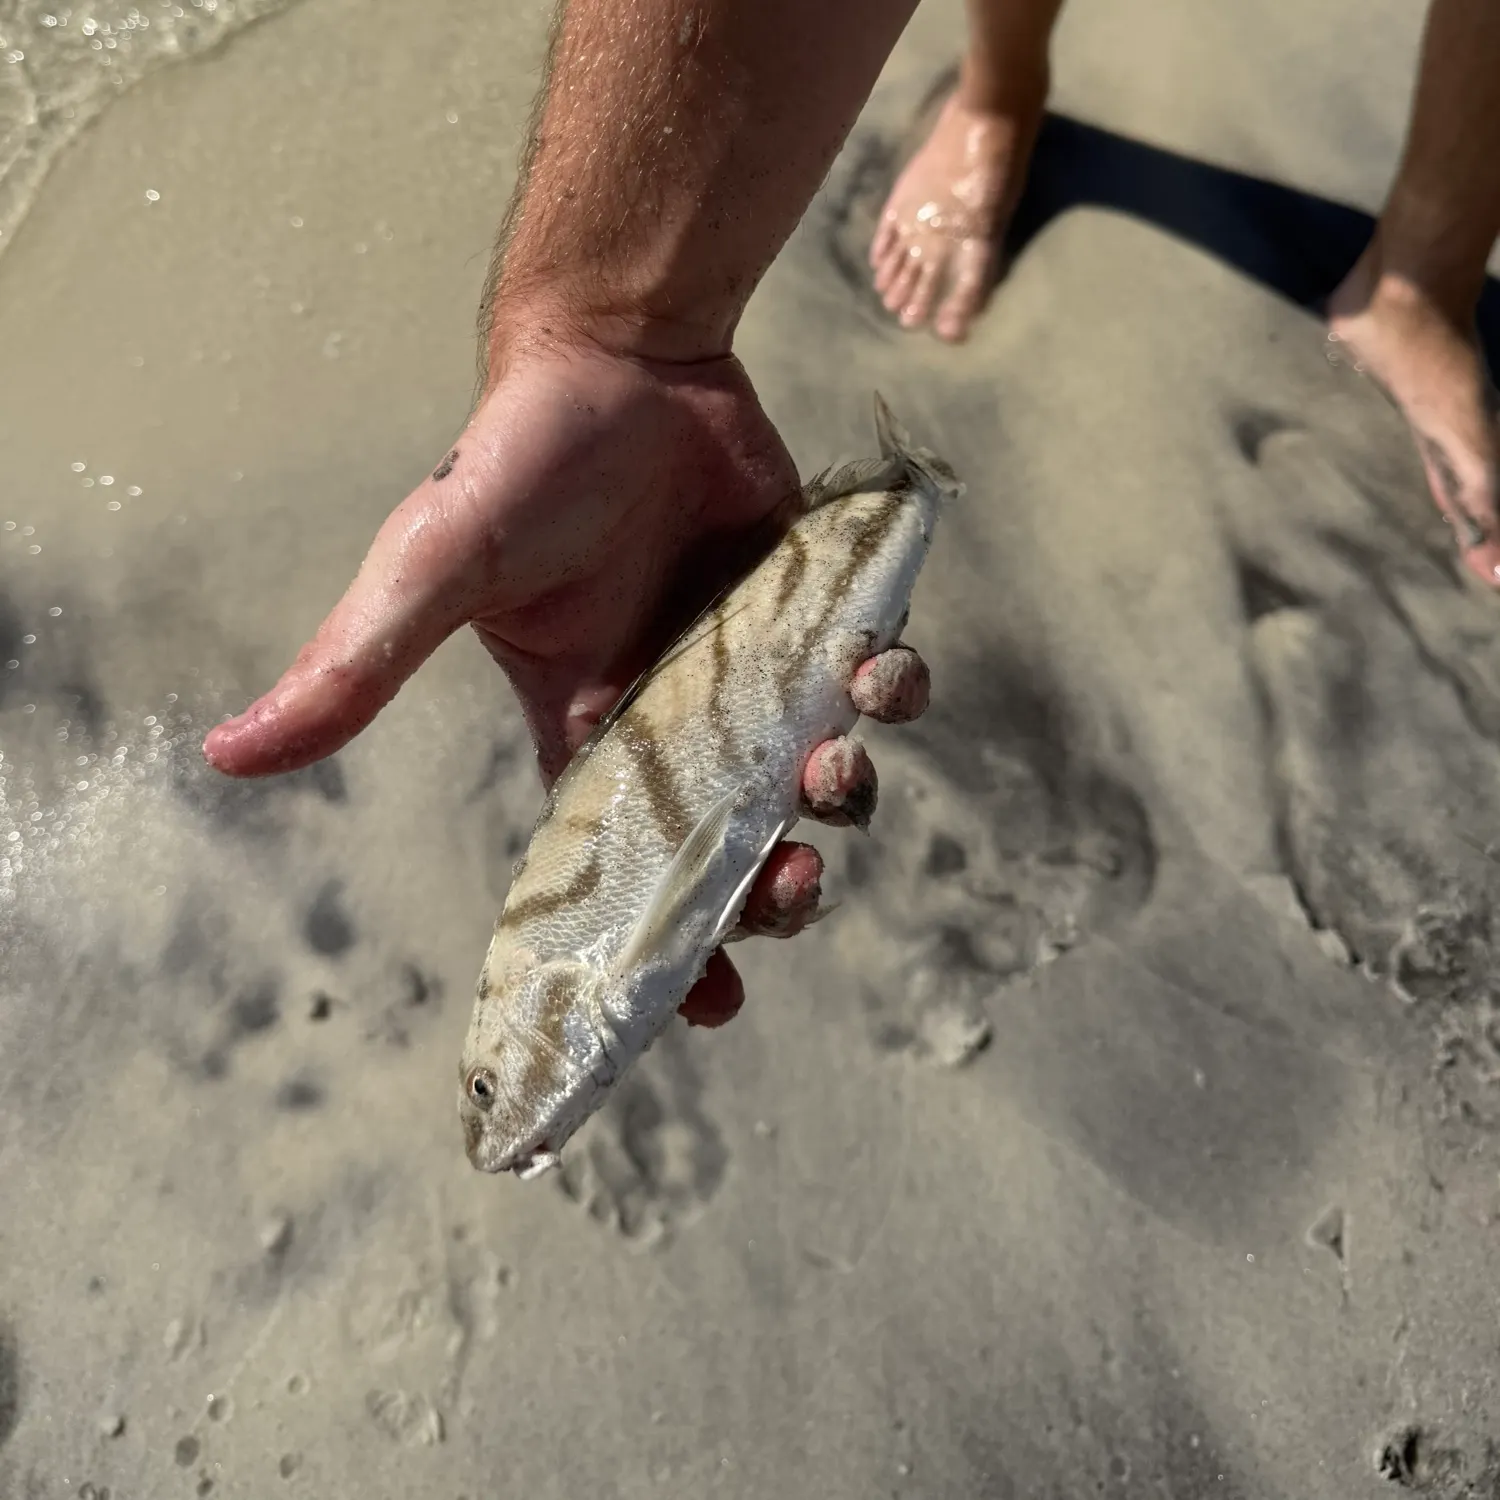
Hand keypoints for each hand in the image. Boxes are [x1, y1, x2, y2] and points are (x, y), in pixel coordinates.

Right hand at [202, 334, 926, 1023]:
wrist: (621, 357)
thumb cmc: (518, 464)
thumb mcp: (432, 573)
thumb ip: (353, 670)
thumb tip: (224, 756)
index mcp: (585, 732)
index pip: (625, 870)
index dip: (669, 945)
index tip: (712, 1010)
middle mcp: (674, 716)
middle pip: (738, 843)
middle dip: (774, 886)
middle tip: (790, 880)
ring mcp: (751, 670)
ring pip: (814, 775)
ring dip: (841, 794)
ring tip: (835, 762)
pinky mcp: (810, 613)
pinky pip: (865, 684)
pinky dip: (888, 695)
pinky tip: (879, 676)